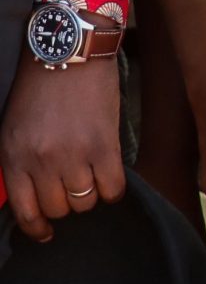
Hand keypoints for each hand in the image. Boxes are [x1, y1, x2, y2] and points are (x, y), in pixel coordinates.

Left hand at [1, 53, 124, 242]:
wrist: (70, 52)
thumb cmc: (40, 88)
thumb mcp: (13, 128)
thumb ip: (20, 162)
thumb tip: (33, 194)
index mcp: (14, 158)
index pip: (26, 212)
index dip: (38, 228)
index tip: (46, 231)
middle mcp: (42, 161)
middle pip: (59, 209)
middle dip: (66, 206)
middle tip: (72, 191)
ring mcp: (74, 154)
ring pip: (86, 201)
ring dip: (90, 197)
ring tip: (92, 180)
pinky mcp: (104, 144)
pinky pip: (113, 187)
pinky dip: (113, 191)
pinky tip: (110, 179)